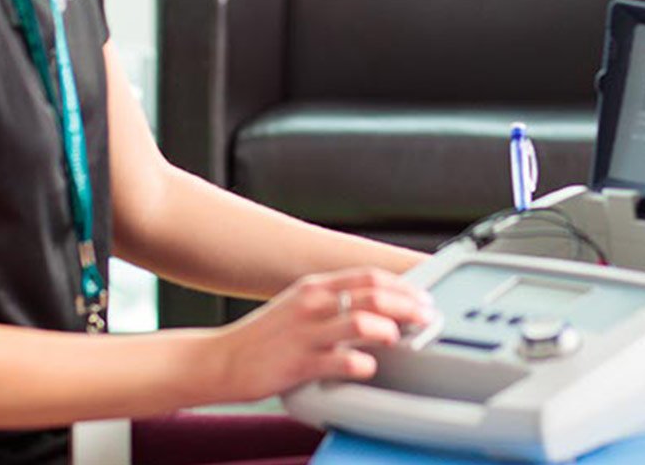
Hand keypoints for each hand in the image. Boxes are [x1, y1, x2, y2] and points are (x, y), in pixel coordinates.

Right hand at [207, 267, 433, 402]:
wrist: (220, 360)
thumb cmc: (265, 336)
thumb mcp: (301, 305)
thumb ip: (334, 302)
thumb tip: (376, 304)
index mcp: (316, 287)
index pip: (369, 276)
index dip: (403, 285)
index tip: (423, 297)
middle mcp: (312, 304)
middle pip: (371, 294)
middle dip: (407, 304)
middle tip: (425, 317)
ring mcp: (305, 333)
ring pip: (359, 322)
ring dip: (387, 329)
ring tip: (399, 338)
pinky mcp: (298, 364)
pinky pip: (337, 362)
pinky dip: (359, 364)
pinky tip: (368, 367)